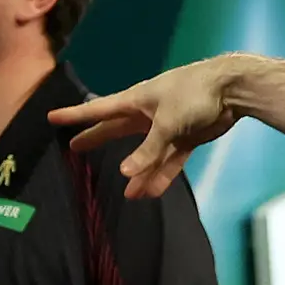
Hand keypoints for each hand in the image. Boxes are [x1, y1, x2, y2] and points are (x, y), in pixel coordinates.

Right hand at [51, 56, 245, 200]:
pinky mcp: (184, 138)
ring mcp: (166, 127)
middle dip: (97, 139)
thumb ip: (147, 150)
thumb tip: (124, 173)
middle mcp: (147, 113)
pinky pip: (168, 160)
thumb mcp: (167, 123)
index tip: (52, 118)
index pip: (99, 109)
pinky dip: (161, 174)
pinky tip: (151, 192)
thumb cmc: (194, 95)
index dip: (75, 115)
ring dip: (137, 171)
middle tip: (74, 148)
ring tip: (127, 194)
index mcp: (136, 100)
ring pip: (145, 152)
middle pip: (116, 130)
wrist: (231, 90)